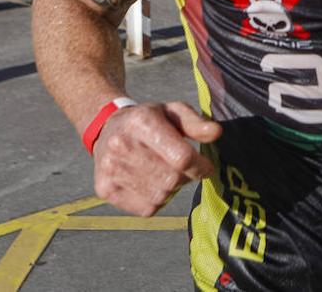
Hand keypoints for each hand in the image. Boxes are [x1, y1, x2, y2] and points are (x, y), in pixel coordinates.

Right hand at [93, 101, 220, 216]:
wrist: (107, 129)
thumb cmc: (148, 121)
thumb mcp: (173, 111)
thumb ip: (196, 123)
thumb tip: (216, 132)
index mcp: (142, 122)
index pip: (181, 157)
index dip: (200, 166)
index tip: (207, 167)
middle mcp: (122, 145)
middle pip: (172, 179)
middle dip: (186, 177)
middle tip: (183, 168)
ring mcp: (110, 169)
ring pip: (160, 196)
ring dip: (171, 189)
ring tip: (165, 172)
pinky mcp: (105, 189)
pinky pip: (146, 208)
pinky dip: (156, 200)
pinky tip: (151, 183)